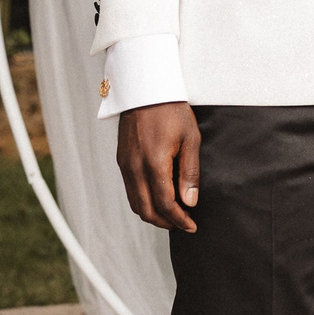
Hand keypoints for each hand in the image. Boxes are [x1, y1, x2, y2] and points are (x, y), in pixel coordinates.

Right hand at [116, 101, 201, 232]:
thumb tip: (189, 202)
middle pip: (147, 210)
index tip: (192, 226)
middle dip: (165, 222)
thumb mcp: (190, 138)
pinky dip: (143, 201)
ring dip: (153, 214)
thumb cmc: (171, 110)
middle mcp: (135, 168)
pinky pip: (130, 190)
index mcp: (154, 164)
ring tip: (173, 214)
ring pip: (135, 203)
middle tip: (183, 223)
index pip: (165, 205)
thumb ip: (190, 172)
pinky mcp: (121, 160)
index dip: (179, 220)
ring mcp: (125, 165)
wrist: (145, 88)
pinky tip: (158, 197)